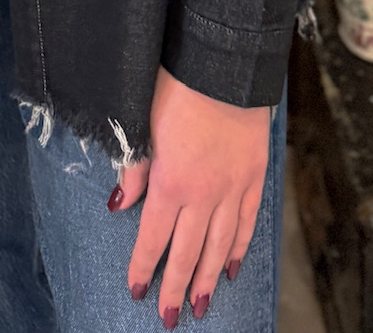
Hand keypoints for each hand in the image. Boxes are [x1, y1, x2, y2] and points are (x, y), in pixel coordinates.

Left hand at [112, 66, 270, 325]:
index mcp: (170, 183)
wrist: (226, 65)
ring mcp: (232, 188)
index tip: (137, 291)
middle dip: (174, 287)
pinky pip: (247, 223)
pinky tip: (231, 266)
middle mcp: (203, 194)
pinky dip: (239, 248)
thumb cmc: (177, 86)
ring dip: (206, 278)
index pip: (153, 238)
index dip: (143, 267)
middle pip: (187, 252)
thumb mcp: (143, 122)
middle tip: (169, 317)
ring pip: (219, 246)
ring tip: (199, 304)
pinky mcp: (254, 176)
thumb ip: (134, 167)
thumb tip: (118, 204)